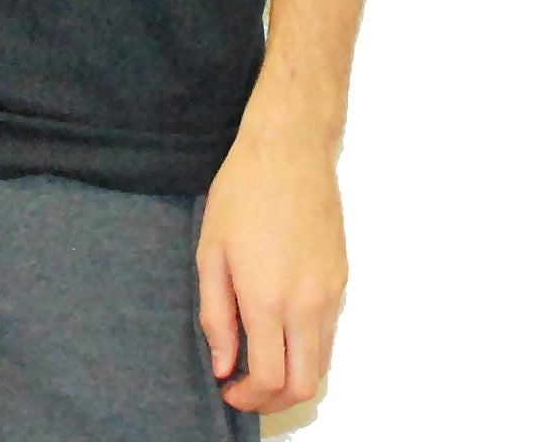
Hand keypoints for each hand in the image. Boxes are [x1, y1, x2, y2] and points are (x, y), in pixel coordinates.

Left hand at [195, 116, 347, 418]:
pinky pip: (330, 332)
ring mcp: (330, 292)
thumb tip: (223, 365)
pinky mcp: (341, 279)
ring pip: (323, 363)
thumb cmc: (243, 192)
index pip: (268, 378)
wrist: (289, 150)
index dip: (246, 398)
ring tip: (262, 361)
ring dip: (294, 377)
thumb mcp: (211, 252)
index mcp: (268, 298)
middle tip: (247, 389)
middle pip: (304, 385)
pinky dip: (308, 348)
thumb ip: (215, 316)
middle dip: (274, 402)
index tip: (228, 389)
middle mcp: (306, 303)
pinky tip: (282, 328)